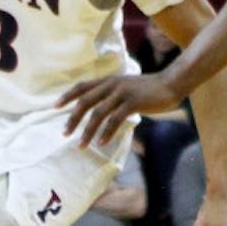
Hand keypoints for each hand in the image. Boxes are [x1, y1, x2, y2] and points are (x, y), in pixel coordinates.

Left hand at [58, 73, 181, 147]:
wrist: (171, 83)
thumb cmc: (149, 89)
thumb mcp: (126, 87)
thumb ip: (112, 95)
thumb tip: (99, 109)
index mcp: (108, 81)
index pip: (82, 86)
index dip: (68, 96)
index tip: (55, 107)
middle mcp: (112, 85)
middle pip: (85, 101)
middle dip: (73, 119)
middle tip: (64, 133)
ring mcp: (122, 93)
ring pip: (98, 113)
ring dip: (87, 130)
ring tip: (81, 145)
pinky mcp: (133, 102)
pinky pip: (115, 119)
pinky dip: (106, 132)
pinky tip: (101, 143)